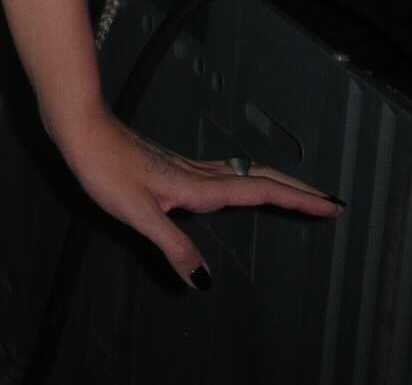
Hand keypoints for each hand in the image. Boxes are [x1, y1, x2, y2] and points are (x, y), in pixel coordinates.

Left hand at [51, 108, 343, 287]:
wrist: (80, 129)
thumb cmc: (105, 168)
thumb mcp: (138, 214)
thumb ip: (174, 248)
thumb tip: (206, 282)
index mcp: (197, 186)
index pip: (259, 192)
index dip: (296, 200)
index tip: (331, 205)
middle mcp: (197, 175)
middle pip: (259, 178)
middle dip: (297, 190)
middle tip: (330, 201)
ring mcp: (185, 168)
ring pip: (243, 173)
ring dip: (275, 183)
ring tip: (298, 195)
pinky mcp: (172, 166)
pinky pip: (224, 173)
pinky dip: (247, 180)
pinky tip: (237, 187)